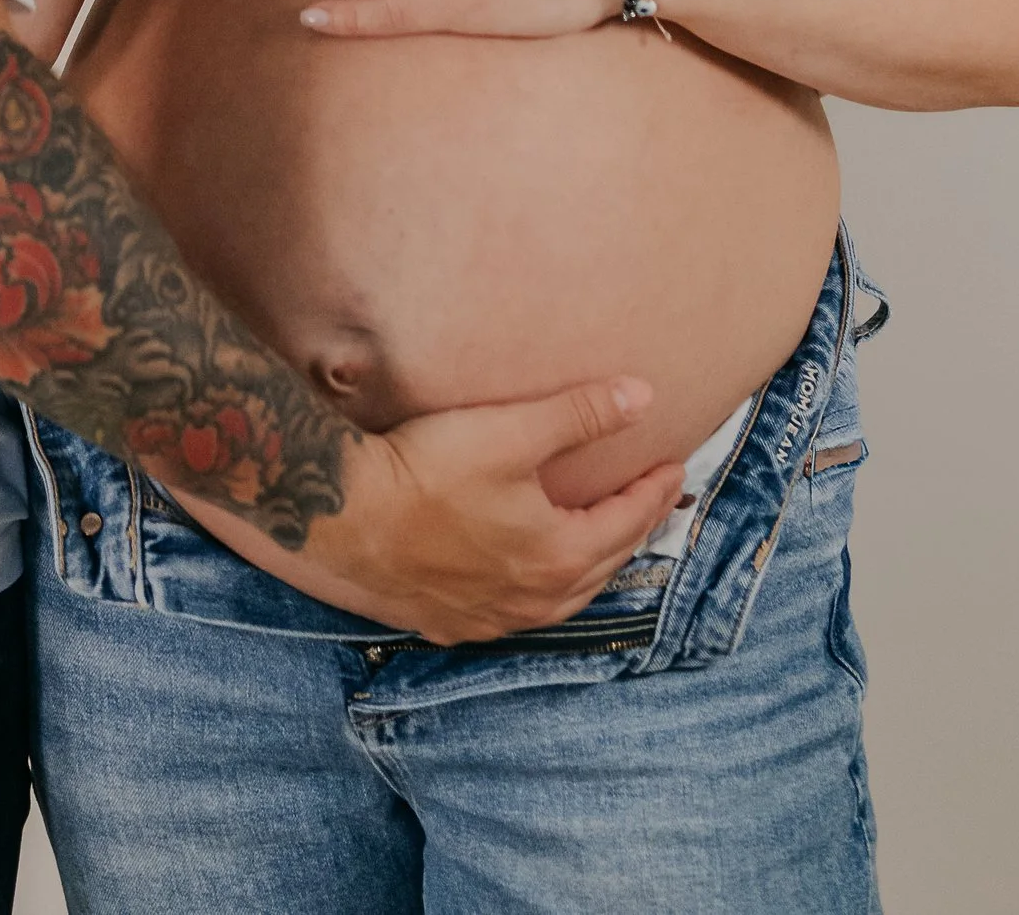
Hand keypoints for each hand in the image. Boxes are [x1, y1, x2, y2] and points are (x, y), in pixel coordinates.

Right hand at [200, 375, 685, 645]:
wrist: (345, 518)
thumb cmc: (428, 471)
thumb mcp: (512, 431)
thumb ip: (581, 414)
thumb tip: (644, 395)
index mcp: (559, 555)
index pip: (627, 521)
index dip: (653, 489)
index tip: (672, 463)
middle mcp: (534, 599)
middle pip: (602, 564)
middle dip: (631, 529)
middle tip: (649, 499)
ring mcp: (491, 617)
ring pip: (562, 597)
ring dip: (590, 566)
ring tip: (600, 539)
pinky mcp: (452, 623)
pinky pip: (515, 613)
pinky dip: (539, 592)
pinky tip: (526, 578)